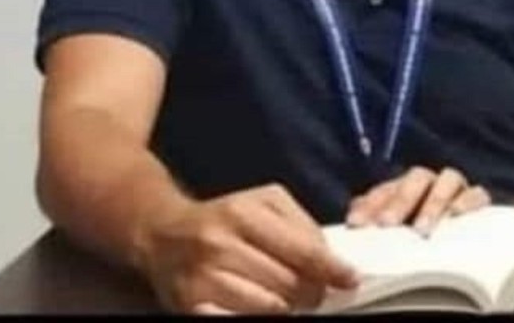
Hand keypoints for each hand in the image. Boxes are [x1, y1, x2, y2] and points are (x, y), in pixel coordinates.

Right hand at [139, 184, 357, 314]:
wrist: (164, 233)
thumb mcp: (263, 201)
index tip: (349, 278)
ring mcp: (205, 278)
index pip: (300, 249)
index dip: (330, 268)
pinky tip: (262, 306)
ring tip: (287, 298)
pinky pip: (240, 320)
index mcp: (243, 213)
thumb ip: (299, 223)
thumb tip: (330, 257)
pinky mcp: (193, 306)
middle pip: (288, 283)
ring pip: (270, 308)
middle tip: (313, 290)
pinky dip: (258, 317)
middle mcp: (221, 244)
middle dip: (310, 291)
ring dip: (287, 307)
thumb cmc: (223, 216)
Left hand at [346, 166, 490, 236]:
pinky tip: (456, 216)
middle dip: (400, 201)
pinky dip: (467, 202)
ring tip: (422, 229)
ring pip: (447, 181)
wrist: (465, 238)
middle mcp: (431, 182)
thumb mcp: (396, 228)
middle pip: (416, 179)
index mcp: (406, 188)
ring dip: (433, 203)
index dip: (371, 205)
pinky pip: (477, 194)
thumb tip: (352, 218)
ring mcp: (456, 188)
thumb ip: (374, 218)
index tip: (356, 224)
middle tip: (387, 225)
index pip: (386, 190)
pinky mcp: (478, 200)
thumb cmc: (420, 232)